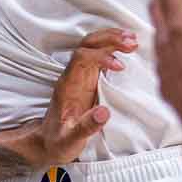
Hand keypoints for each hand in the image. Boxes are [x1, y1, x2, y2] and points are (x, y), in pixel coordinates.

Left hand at [14, 27, 137, 166]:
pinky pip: (99, 56)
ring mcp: (80, 75)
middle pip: (87, 44)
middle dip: (109, 39)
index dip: (101, 56)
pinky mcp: (88, 79)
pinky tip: (126, 48)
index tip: (120, 66)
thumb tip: (105, 112)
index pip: (82, 58)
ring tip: (133, 40)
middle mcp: (73, 75)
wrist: (48, 142)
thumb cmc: (58, 141)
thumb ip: (86, 127)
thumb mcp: (70, 140)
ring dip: (112, 39)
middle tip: (132, 41)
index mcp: (68, 84)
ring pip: (94, 46)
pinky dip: (113, 48)